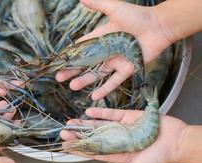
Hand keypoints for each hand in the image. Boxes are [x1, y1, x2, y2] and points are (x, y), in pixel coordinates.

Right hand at [56, 0, 173, 99]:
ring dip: (84, 81)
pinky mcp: (126, 69)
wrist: (159, 26)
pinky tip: (93, 96)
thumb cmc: (138, 16)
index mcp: (101, 38)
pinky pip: (114, 81)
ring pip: (97, 74)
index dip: (70, 55)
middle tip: (59, 77)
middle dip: (72, 71)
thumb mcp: (115, 9)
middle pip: (85, 64)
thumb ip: (98, 5)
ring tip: (72, 86)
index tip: (59, 61)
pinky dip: (105, 89)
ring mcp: (116, 62)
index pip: (81, 48)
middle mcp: (106, 51)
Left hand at [61, 107, 186, 162]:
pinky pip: (111, 114)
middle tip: (63, 132)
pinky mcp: (127, 116)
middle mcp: (116, 139)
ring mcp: (120, 127)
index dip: (80, 149)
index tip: (66, 146)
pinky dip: (100, 113)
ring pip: (98, 125)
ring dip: (84, 123)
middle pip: (92, 137)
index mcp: (116, 153)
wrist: (176, 140)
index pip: (93, 151)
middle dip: (78, 135)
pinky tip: (88, 112)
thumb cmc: (159, 157)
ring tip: (71, 121)